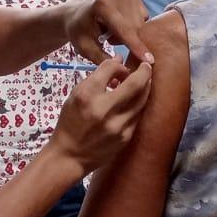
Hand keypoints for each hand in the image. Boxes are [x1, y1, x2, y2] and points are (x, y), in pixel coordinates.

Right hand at [48, 56, 153, 174]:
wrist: (69, 156)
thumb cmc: (70, 122)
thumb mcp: (75, 96)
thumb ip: (96, 77)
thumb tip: (119, 61)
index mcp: (87, 95)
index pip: (110, 69)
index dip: (119, 63)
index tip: (121, 63)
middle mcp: (103, 109)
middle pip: (134, 83)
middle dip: (144, 71)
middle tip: (147, 66)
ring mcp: (117, 125)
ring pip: (142, 100)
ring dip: (146, 87)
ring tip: (146, 81)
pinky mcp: (125, 137)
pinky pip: (138, 115)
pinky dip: (139, 104)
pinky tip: (138, 100)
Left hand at [68, 0, 151, 65]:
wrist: (77, 13)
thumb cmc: (80, 31)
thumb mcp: (85, 48)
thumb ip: (103, 59)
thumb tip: (125, 70)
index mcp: (103, 5)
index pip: (125, 30)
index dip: (137, 47)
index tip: (149, 60)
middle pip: (136, 27)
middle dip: (128, 40)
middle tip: (108, 39)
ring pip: (141, 23)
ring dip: (130, 33)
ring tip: (111, 30)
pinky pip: (142, 17)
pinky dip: (134, 25)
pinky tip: (119, 23)